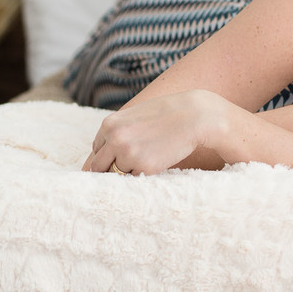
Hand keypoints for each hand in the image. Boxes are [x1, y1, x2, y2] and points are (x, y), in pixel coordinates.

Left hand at [83, 90, 234, 174]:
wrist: (196, 116)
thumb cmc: (168, 113)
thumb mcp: (135, 114)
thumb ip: (117, 130)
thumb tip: (102, 154)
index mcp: (109, 125)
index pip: (97, 149)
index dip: (110, 153)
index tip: (123, 153)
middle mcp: (115, 140)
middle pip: (99, 166)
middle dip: (111, 167)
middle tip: (130, 163)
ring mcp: (129, 155)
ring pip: (118, 173)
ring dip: (131, 169)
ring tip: (151, 154)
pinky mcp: (145, 167)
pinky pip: (136, 178)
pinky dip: (145, 172)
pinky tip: (159, 158)